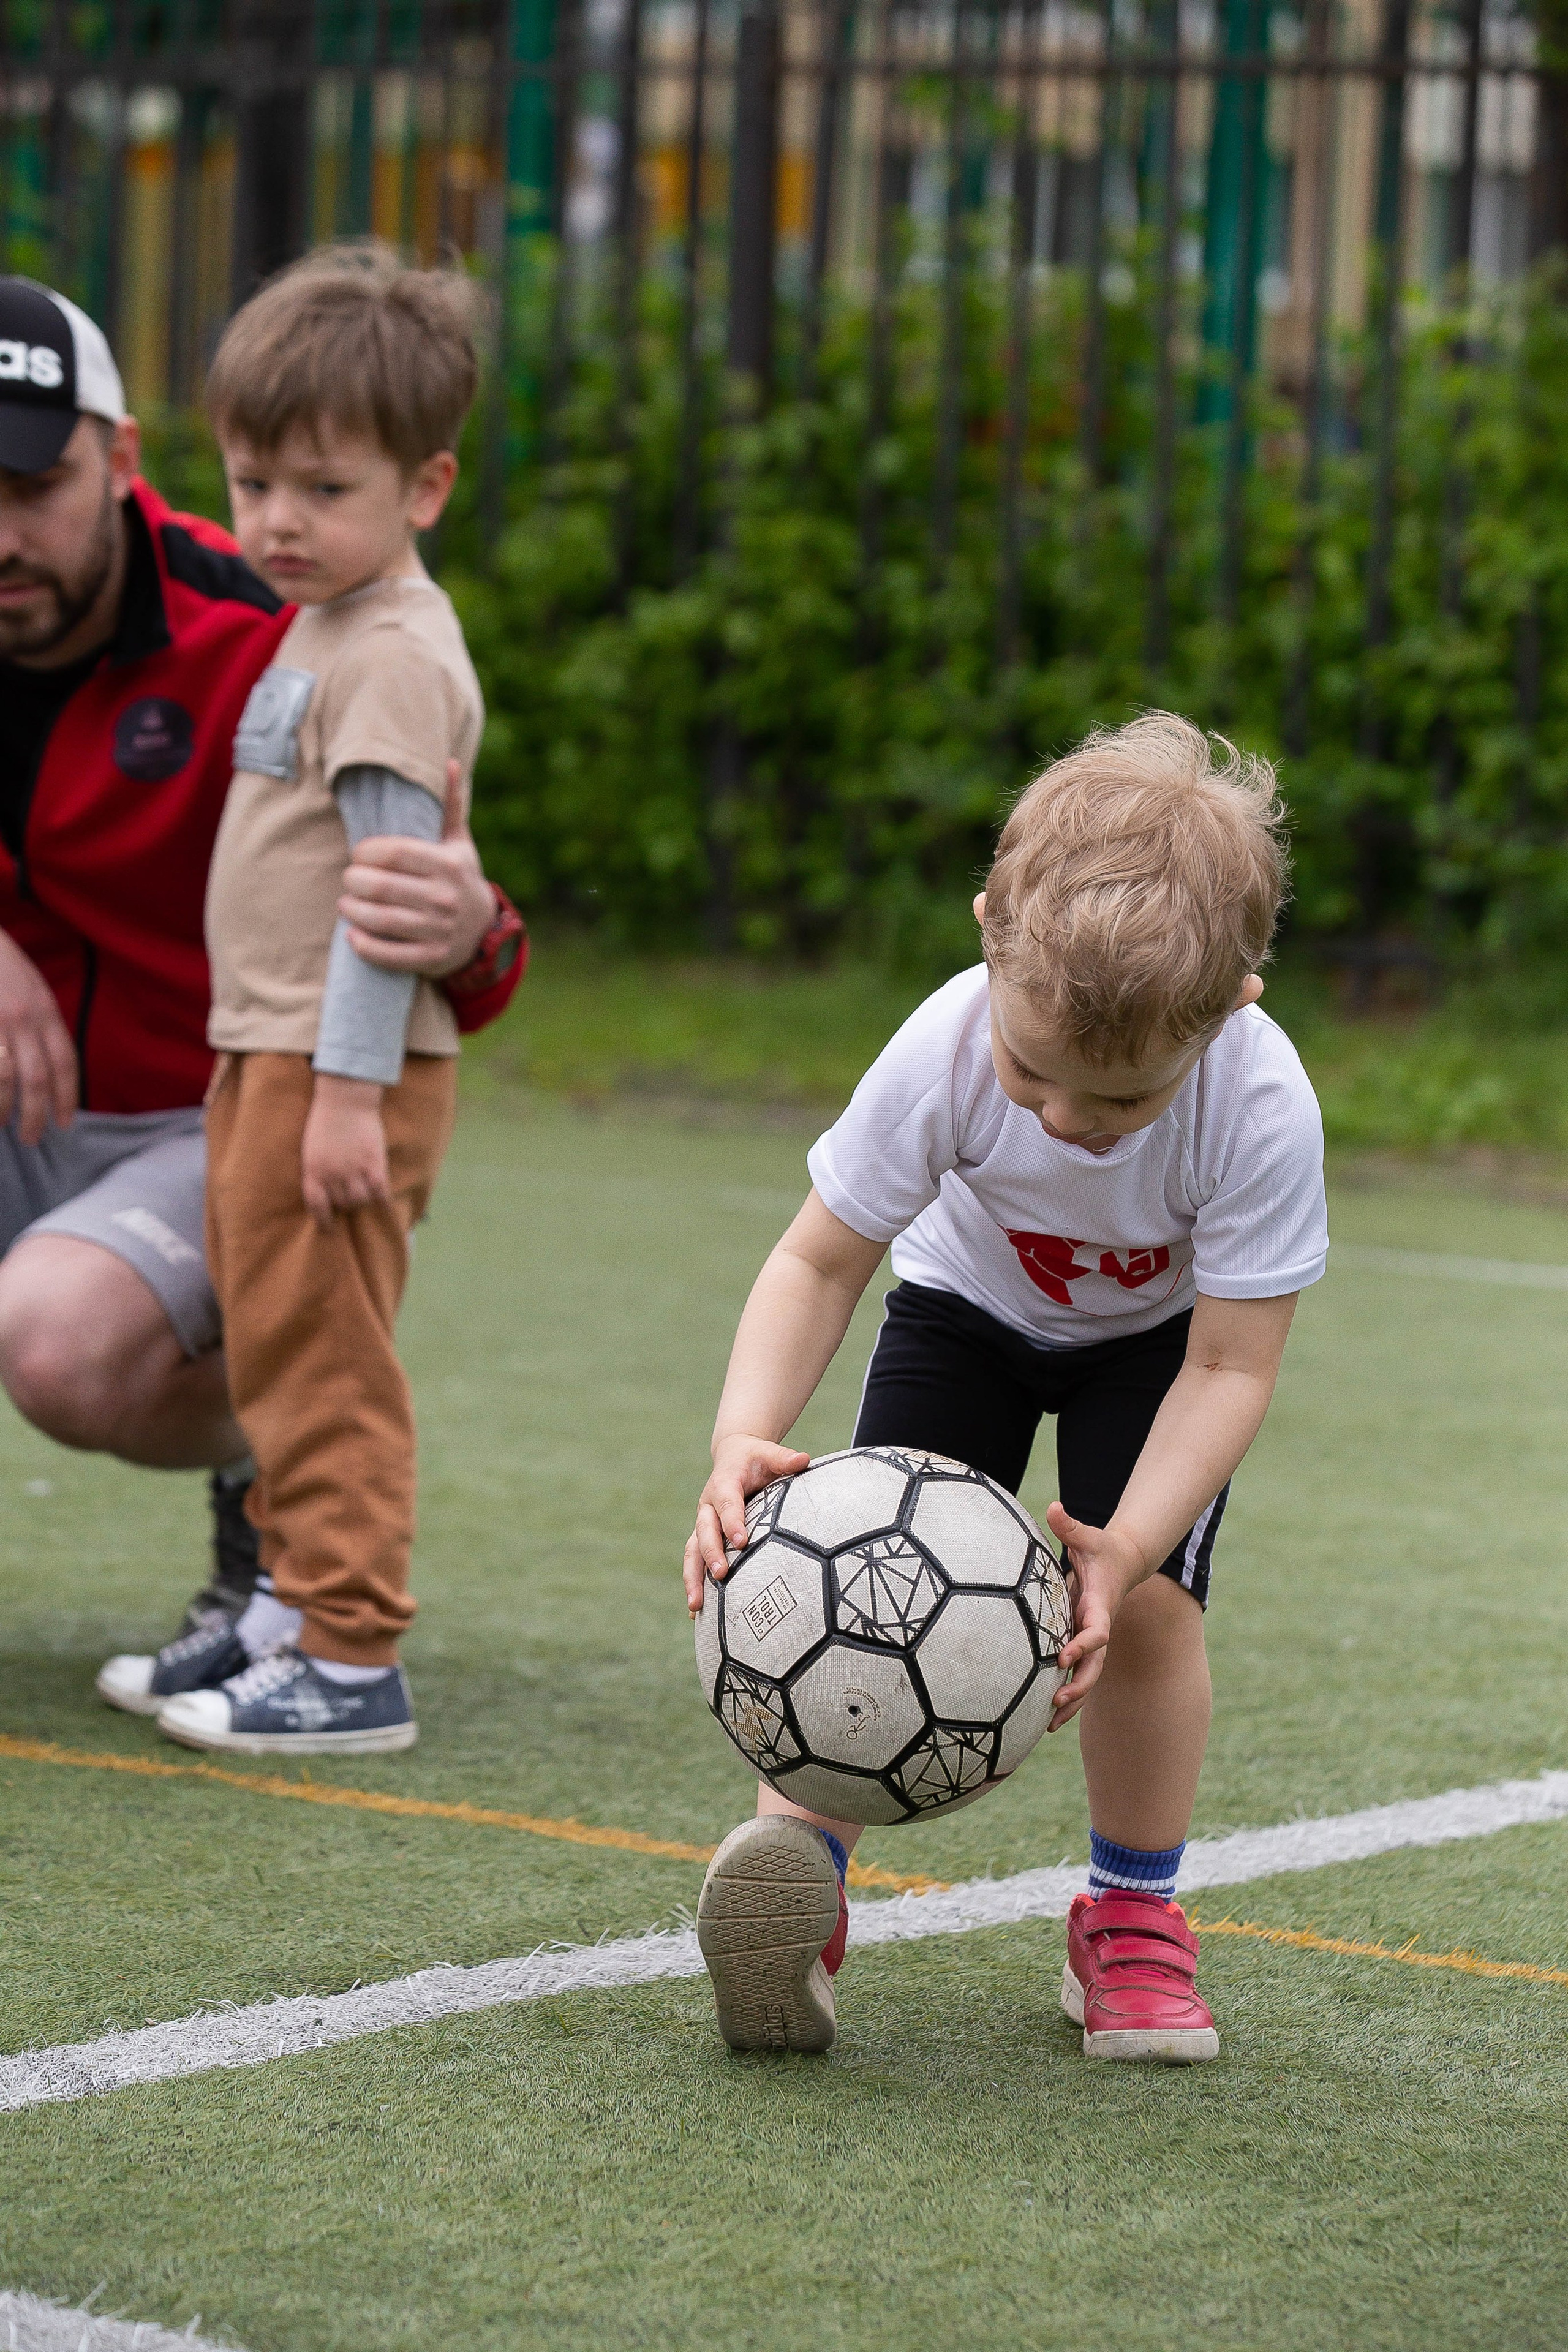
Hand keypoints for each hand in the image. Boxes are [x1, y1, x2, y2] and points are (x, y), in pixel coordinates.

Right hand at [0, 928, 76, 1144]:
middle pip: (37, 1079)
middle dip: (37, 1114)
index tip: (65, 1122)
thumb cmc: (3, 967)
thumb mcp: (34, 990)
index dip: (67, 1096)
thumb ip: (43, 1025)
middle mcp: (24, 1020)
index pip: (66, 1063)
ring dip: (5, 1109)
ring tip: (3, 1125)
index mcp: (46, 1011)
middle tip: (33, 1137)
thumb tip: (51, 1066)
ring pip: (6, 1079)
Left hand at [301, 1074, 390, 1232]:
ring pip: (361, 1201)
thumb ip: (318, 1170)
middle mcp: (333, 1174)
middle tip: (349, 1199)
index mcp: (314, 1171)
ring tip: (364, 1193)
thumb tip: (325, 1192)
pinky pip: (380, 1191)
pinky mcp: (374, 1163)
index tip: (328, 1229)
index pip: (317, 1206)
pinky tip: (383, 1199)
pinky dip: (382, 1198)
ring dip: (362, 1200)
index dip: (324, 1221)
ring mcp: (354, 1169)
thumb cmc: (324, 1121)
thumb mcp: (311, 1149)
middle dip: (345, 1205)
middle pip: (342, 1204)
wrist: (345, 1099)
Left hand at [338, 760, 493, 978]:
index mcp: (449, 865)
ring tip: (346, 903)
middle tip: (350, 879)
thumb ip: (449, 806)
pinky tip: (352, 934)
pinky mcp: (431, 958)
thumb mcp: (459, 842)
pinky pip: (388, 955)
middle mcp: (445, 898)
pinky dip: (363, 945)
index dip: (365, 852)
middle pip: (381, 886)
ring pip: (380, 920)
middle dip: (354, 881)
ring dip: (352, 911)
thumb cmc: (460, 878)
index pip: (394, 852)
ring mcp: (439, 931)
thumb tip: (450, 763)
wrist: (484, 932)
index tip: (359, 853)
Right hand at [683, 1433, 810, 1614]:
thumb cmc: (755, 1458)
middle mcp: (708, 1505)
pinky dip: (694, 1584)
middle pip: (704, 1530)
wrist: (732, 1455)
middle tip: (721, 1574)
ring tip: (695, 1605)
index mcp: (724, 1484)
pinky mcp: (702, 1537)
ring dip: (692, 1577)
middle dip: (711, 1553)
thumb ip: (785, 1459)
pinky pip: (694, 1561)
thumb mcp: (768, 1453)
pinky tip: (695, 1613)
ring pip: (691, 1551)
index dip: (732, 1521)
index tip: (742, 1541)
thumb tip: (805, 1460)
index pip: (727, 1503)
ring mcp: (703, 1523)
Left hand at [1043, 1502, 1147, 1730]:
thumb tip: (1054, 1507)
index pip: (1096, 1631)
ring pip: (1086, 1677)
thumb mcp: (1088, 1537)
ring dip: (1072, 1701)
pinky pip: (1076, 1674)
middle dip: (1079, 1685)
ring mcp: (1091, 1639)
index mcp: (1099, 1606)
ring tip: (1050, 1724)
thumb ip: (1070, 1526)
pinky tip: (1047, 1718)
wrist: (1122, 1562)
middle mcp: (1098, 1628)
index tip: (1064, 1656)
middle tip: (1057, 1701)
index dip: (1083, 1644)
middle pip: (1094, 1664)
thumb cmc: (1101, 1549)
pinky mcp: (1082, 1643)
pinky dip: (1066, 1695)